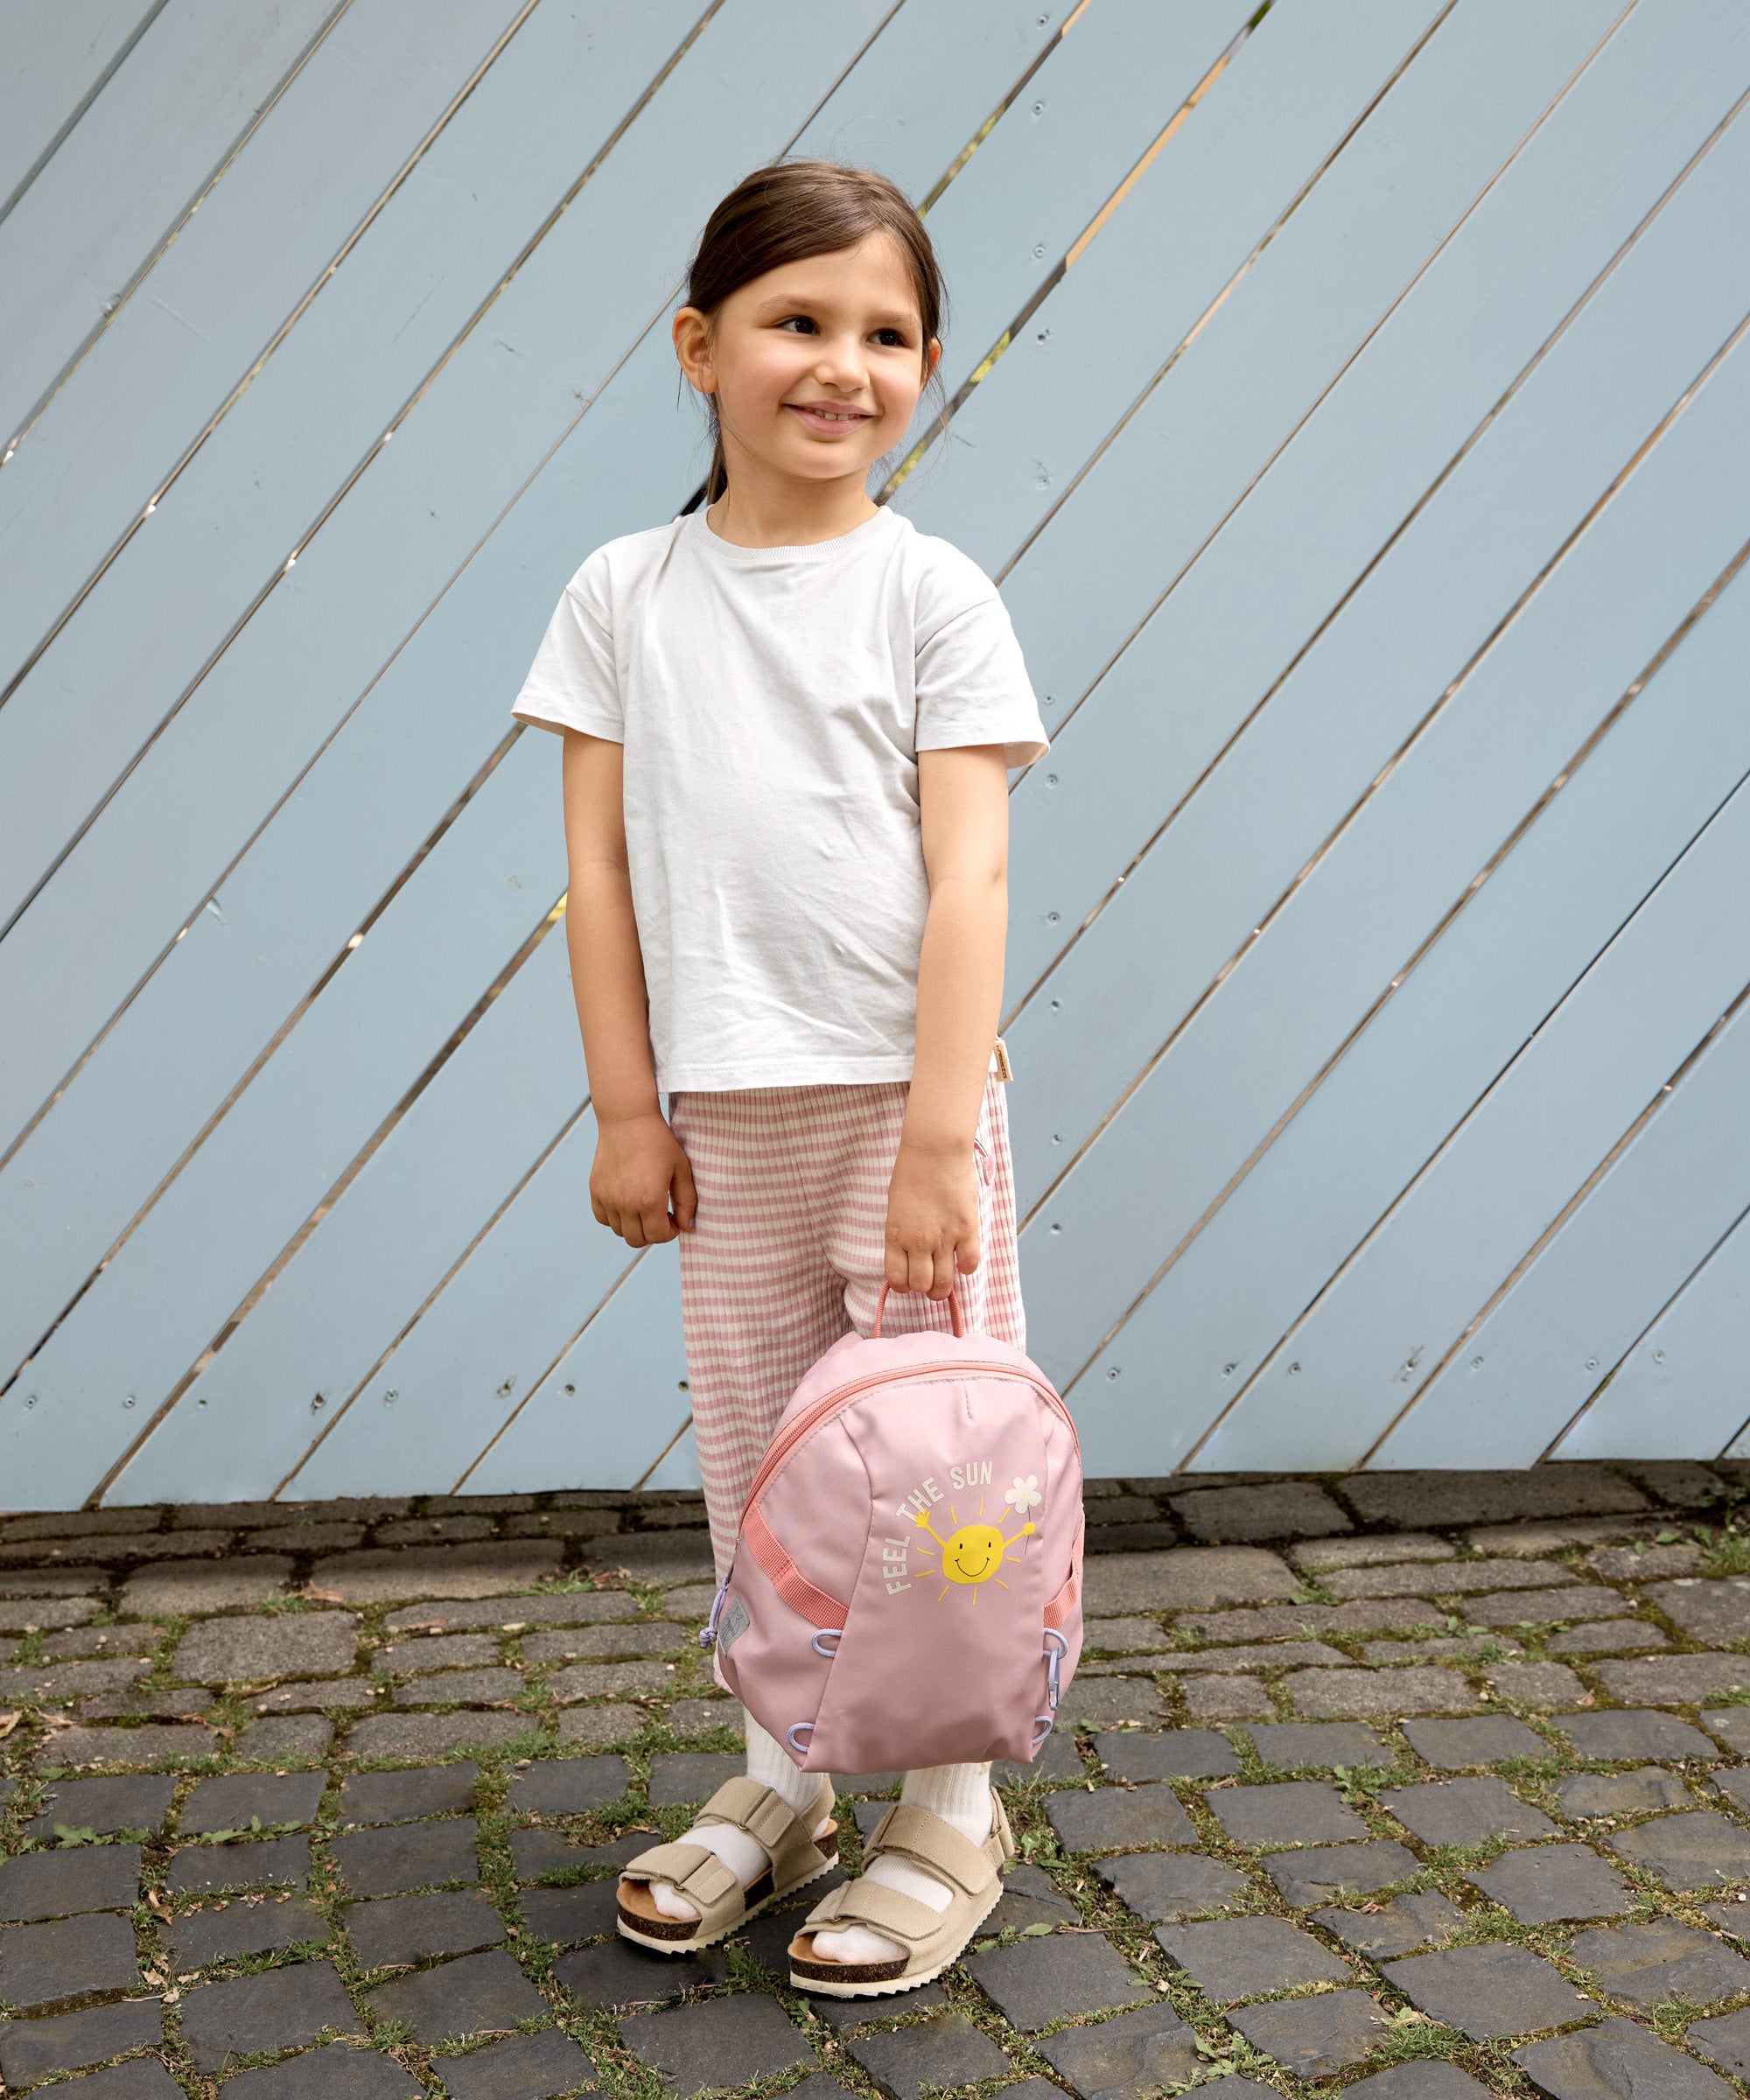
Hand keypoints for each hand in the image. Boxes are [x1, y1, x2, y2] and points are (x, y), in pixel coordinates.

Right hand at [590, 1111, 696, 1246]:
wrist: (628, 1119)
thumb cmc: (658, 1141)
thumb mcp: (681, 1169)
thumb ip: (687, 1201)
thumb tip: (687, 1227)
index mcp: (649, 1200)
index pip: (658, 1236)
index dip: (670, 1232)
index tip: (674, 1219)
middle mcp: (625, 1204)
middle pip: (637, 1240)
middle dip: (653, 1233)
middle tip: (660, 1216)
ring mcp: (607, 1198)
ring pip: (620, 1232)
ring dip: (634, 1226)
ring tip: (643, 1207)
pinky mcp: (595, 1190)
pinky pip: (603, 1219)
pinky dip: (614, 1218)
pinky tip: (626, 1203)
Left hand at [884, 1140, 979, 1297]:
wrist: (935, 1151)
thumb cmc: (912, 1174)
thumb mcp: (895, 1208)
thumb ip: (901, 1234)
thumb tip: (909, 1256)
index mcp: (896, 1235)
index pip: (897, 1279)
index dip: (903, 1286)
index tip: (908, 1281)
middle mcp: (918, 1242)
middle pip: (921, 1285)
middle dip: (924, 1289)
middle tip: (929, 1281)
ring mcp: (944, 1238)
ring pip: (944, 1282)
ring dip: (944, 1287)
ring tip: (945, 1279)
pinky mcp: (967, 1230)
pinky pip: (969, 1264)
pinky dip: (966, 1267)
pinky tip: (962, 1258)